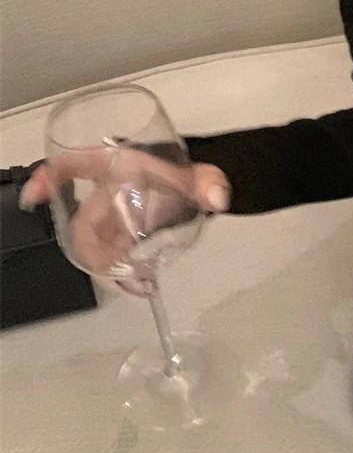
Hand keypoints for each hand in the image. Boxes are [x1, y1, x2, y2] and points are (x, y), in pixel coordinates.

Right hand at [19, 146, 230, 279]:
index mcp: (116, 166)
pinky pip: (109, 255)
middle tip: (118, 269)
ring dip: (106, 267)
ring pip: (94, 244)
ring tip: (137, 284)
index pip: (73, 165)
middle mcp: (106, 192)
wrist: (199, 188)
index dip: (48, 177)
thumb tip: (218, 196)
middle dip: (92, 248)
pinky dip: (120, 273)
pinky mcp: (120, 235)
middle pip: (82, 222)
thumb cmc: (188, 174)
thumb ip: (210, 183)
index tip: (35, 197)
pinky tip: (142, 287)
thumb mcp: (200, 175)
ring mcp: (111, 216)